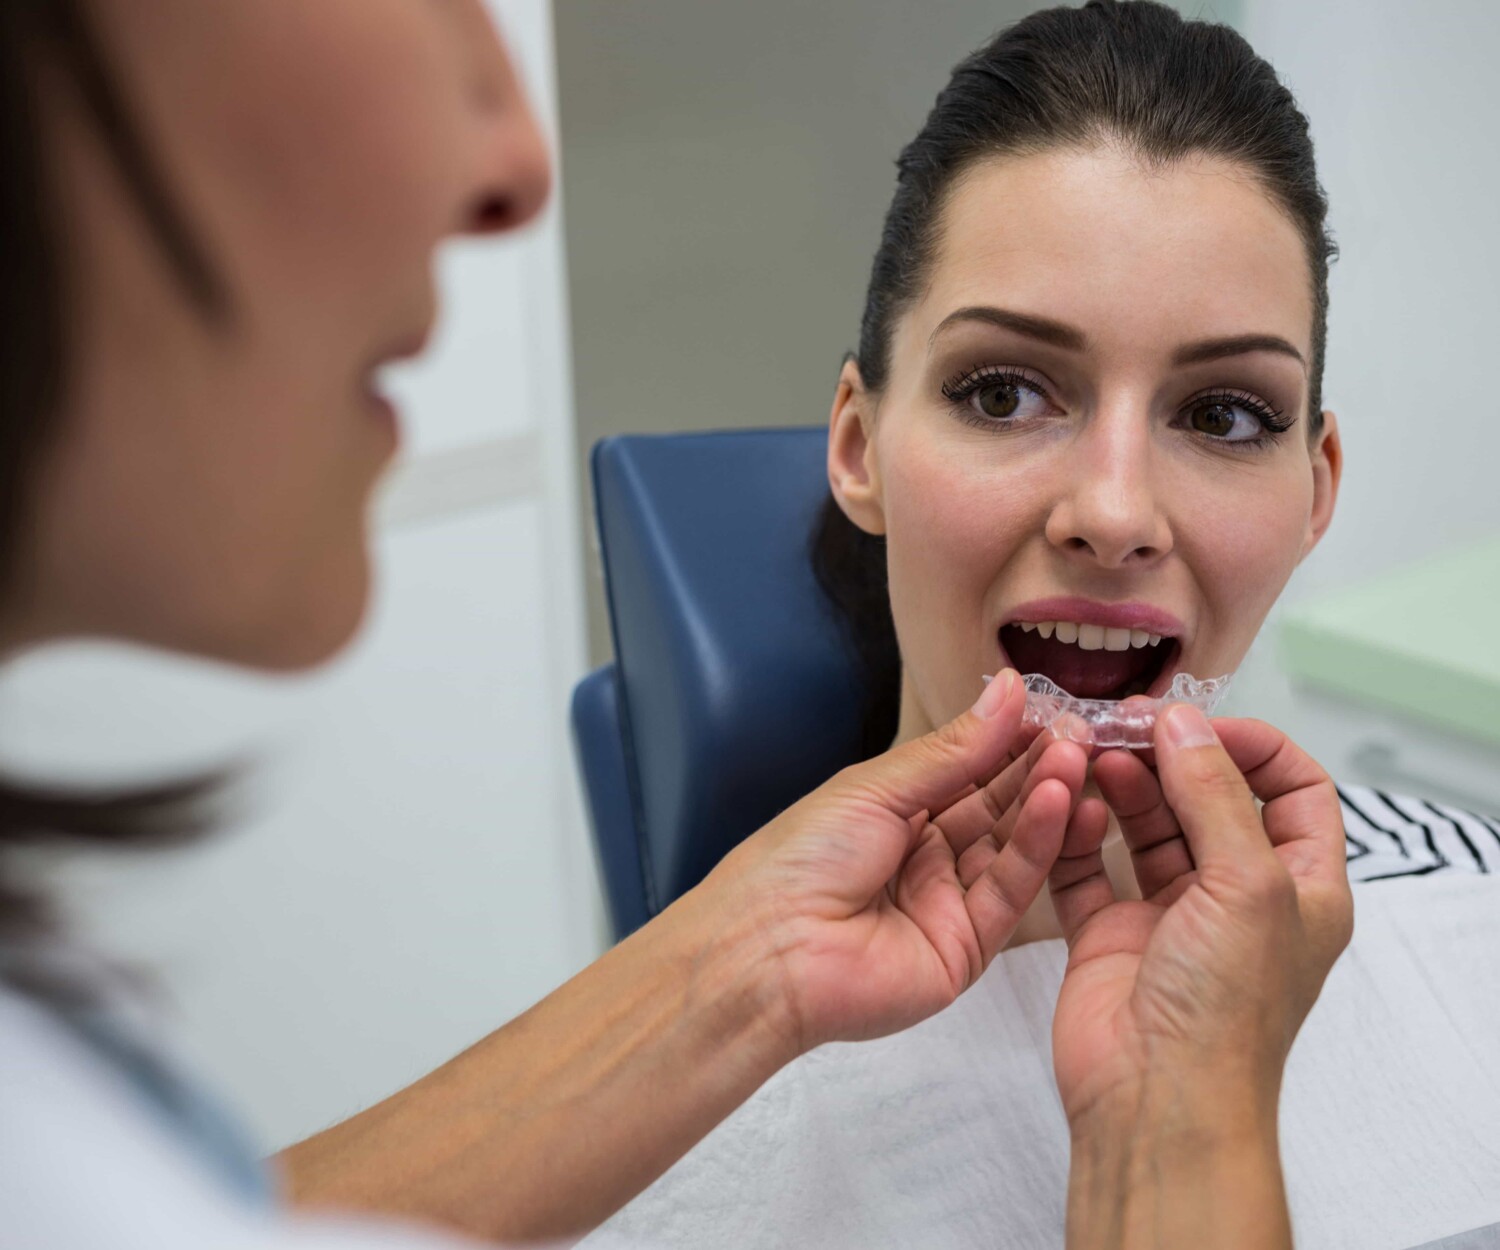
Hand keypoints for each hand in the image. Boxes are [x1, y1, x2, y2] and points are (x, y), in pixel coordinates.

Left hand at [701, 668, 1091, 1054]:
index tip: (1056, 709)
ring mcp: (949, 902)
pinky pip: (1011, 890)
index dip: (1011, 741)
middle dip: (1039, 767)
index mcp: (894, 812)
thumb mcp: (877, 788)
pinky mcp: (968, 947)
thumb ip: (953, 749)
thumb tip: (1011, 690)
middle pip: (996, 807)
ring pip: (1012, 846)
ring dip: (1046, 801)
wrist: (767, 952)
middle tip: (1084, 731)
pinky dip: (1037, 845)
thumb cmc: (801, 858)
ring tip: (1078, 757)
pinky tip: (1059, 801)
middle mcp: (926, 856)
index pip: (968, 771)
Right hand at [1049, 706, 1352, 1125]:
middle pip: (1208, 798)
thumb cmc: (1224, 1016)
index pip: (1293, 790)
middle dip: (1170, 755)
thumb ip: (1215, 794)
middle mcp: (1236, 896)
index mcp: (1299, 888)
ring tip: (1091, 751)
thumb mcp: (1246, 884)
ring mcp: (1171, 914)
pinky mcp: (1110, 932)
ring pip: (1145, 824)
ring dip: (1121, 784)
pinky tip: (1067, 803)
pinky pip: (1089, 864)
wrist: (1156, 1100)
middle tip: (1127, 724)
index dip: (1252, 746)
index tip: (1200, 723)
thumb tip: (1186, 724)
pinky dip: (1076, 830)